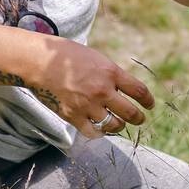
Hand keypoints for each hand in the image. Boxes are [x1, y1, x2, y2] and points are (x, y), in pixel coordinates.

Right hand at [37, 39, 154, 138]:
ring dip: (118, 125)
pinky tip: (100, 128)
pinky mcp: (73, 116)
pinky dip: (99, 132)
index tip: (150, 105)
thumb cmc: (66, 56)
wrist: (38, 62)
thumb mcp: (95, 58)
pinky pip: (94, 132)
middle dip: (138, 118)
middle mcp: (102, 90)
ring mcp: (88, 105)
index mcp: (110, 72)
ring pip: (114, 125)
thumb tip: (123, 88)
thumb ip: (110, 74)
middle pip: (130, 113)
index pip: (139, 91)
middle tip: (139, 119)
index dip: (148, 101)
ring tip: (118, 123)